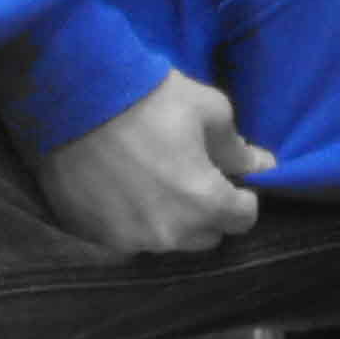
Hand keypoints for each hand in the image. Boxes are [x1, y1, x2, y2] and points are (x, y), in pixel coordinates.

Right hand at [37, 69, 270, 254]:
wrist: (78, 98)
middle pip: (206, 235)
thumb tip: (261, 166)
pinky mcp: (94, 237)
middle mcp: (168, 232)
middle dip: (209, 212)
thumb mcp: (209, 110)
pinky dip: (133, 220)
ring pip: (167, 240)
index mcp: (203, 202)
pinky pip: (128, 238)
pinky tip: (126, 190)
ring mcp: (128, 240)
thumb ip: (236, 147)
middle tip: (195, 178)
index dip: (242, 197)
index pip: (243, 219)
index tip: (233, 179)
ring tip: (157, 183)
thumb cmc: (152, 99)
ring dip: (171, 220)